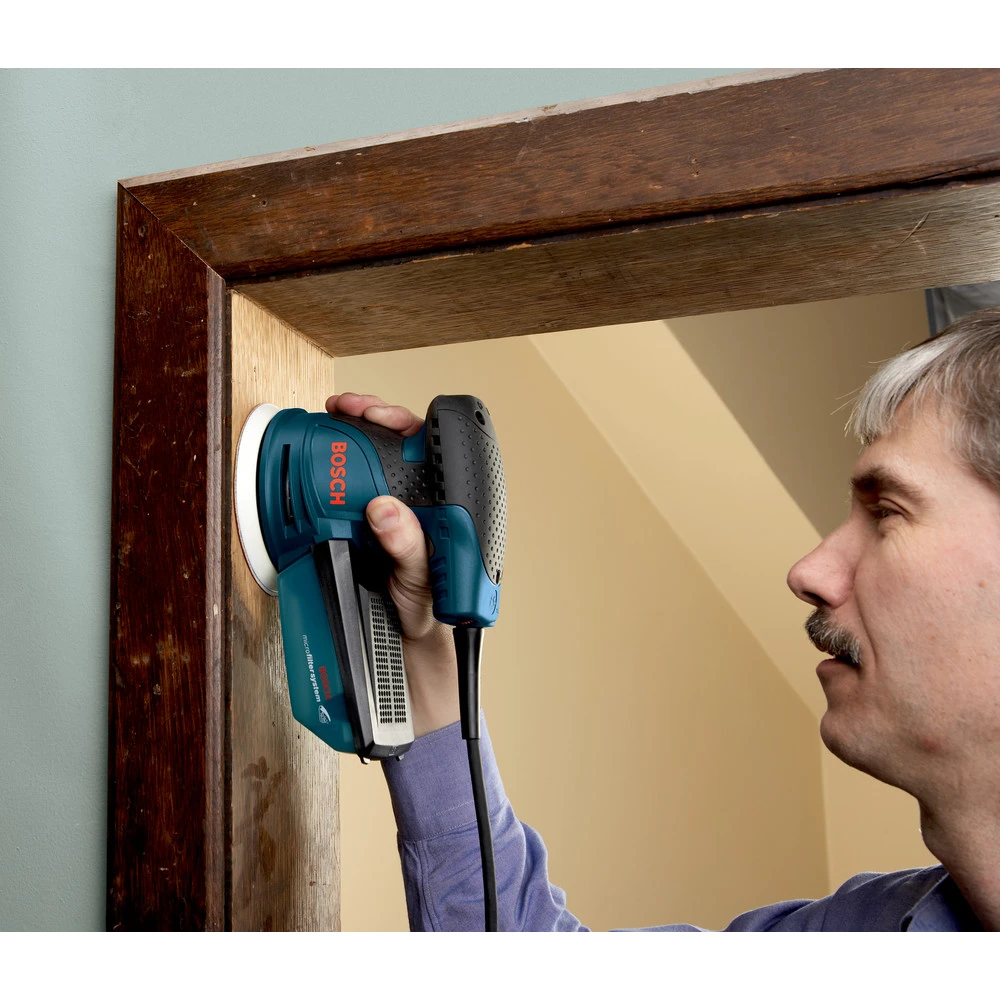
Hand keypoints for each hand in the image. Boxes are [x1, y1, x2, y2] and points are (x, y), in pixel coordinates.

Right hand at [325, 393, 459, 735]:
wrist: (410, 652)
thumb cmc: (433, 614)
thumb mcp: (421, 582)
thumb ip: (408, 547)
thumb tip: (387, 510)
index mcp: (443, 509)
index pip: (425, 449)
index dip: (398, 422)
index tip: (369, 411)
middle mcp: (419, 507)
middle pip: (393, 449)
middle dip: (365, 420)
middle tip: (340, 410)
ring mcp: (391, 518)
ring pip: (369, 470)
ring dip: (347, 447)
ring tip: (326, 431)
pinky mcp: (366, 533)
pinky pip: (348, 501)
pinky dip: (330, 484)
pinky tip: (319, 475)